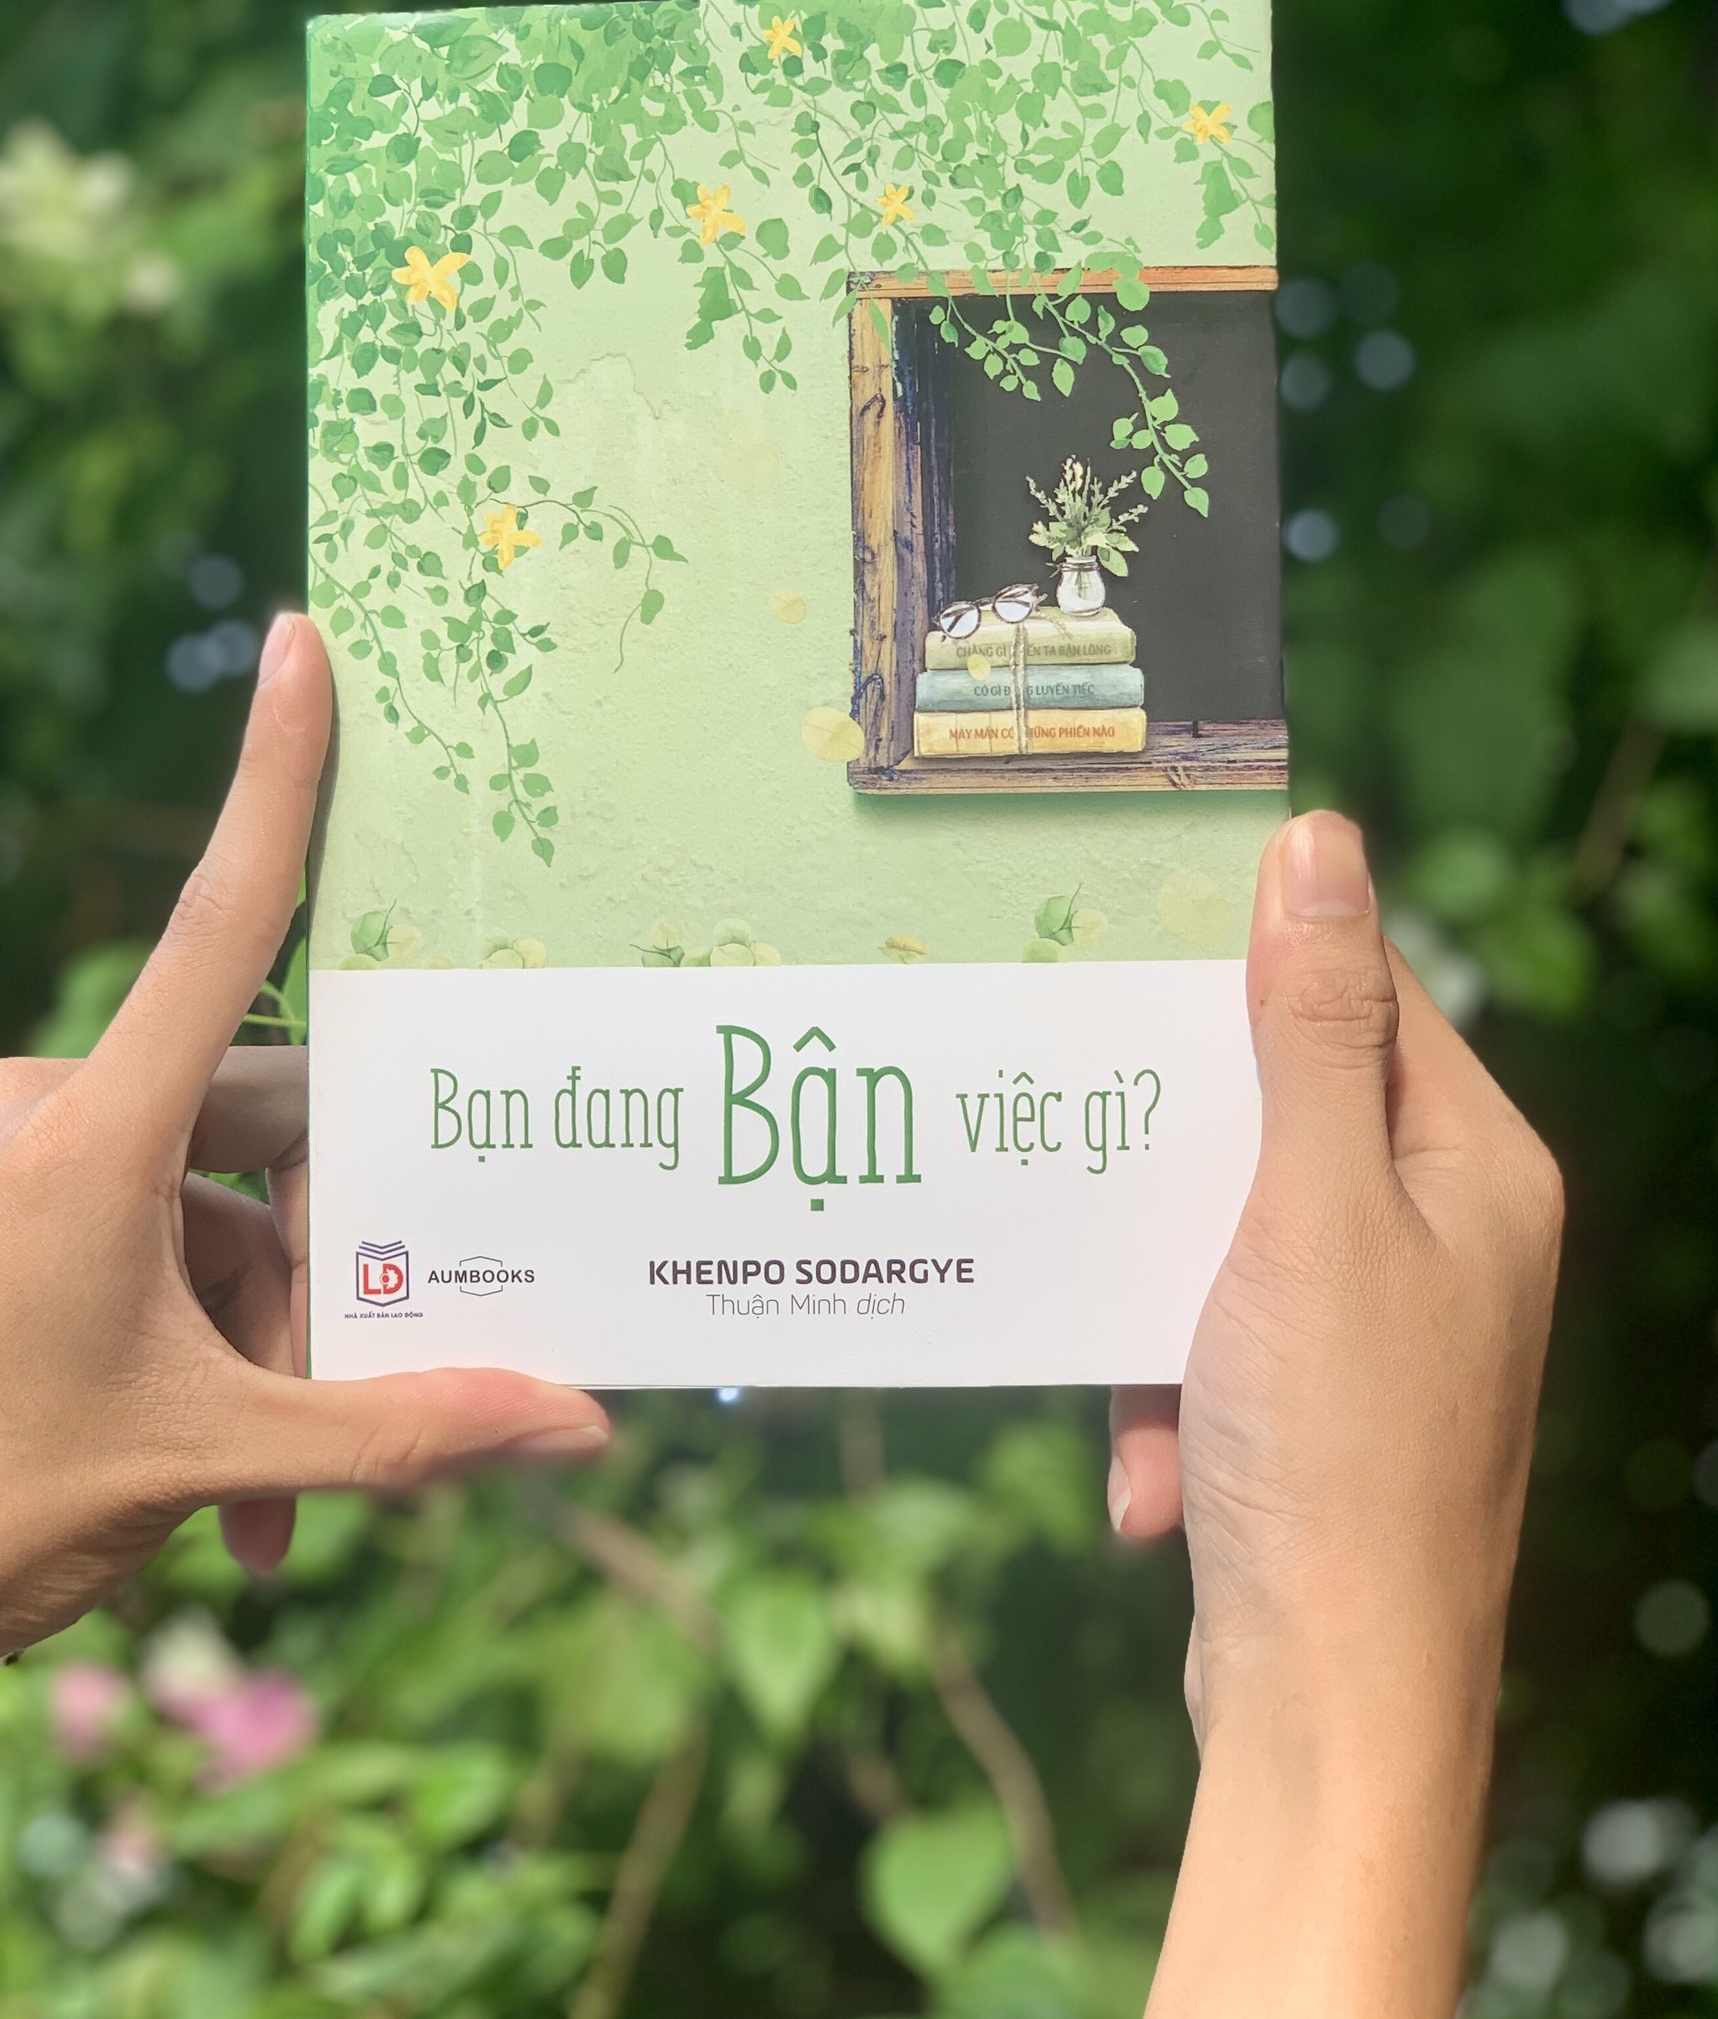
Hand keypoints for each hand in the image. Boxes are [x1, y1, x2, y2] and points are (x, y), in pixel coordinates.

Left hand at [0, 614, 608, 1776]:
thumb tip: (579, 1428)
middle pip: (259, 1143)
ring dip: (258, 1347)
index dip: (276, 776)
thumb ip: (403, 1430)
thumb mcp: (210, 1462)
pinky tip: (212, 1487)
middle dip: (321, 1282)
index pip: (222, 922)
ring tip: (268, 1510)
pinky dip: (192, 1345)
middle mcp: (46, 1109)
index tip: (305, 644)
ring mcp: (9, 1159)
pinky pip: (142, 1239)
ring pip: (207, 1210)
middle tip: (349, 1422)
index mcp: (91, 1133)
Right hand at [1113, 811, 1562, 2017]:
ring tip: (1131, 1362)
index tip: (1129, 948)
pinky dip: (1164, 1394)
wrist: (1330, 1709)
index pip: (1369, 997)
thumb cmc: (1337, 1447)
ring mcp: (1384, 1330)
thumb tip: (1320, 844)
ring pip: (1227, 1234)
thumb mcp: (1310, 1208)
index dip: (1253, 967)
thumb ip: (1312, 1028)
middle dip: (1175, 1152)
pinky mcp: (1320, 1410)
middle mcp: (1446, 1238)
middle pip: (1285, 1114)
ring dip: (1155, 1299)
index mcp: (1475, 1169)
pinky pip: (1213, 1343)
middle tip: (1079, 1130)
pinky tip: (1154, 1470)